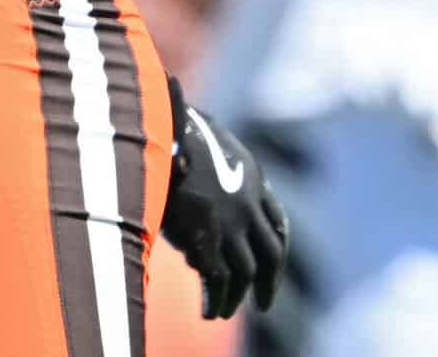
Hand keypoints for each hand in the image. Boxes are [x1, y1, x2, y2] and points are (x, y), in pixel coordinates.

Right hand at [161, 76, 289, 319]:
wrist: (159, 128)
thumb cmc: (171, 129)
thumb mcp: (206, 145)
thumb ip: (213, 172)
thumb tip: (204, 194)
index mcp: (251, 177)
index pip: (279, 222)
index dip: (277, 247)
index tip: (272, 267)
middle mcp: (248, 202)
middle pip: (271, 253)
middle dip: (268, 282)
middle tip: (263, 303)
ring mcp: (230, 221)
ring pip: (246, 272)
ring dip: (237, 297)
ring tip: (223, 310)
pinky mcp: (206, 236)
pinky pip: (219, 279)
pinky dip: (216, 299)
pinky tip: (207, 311)